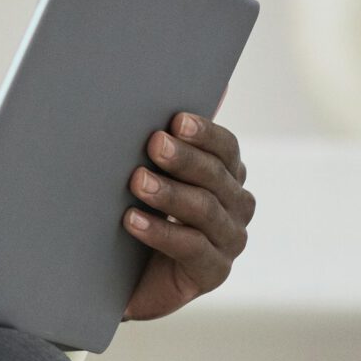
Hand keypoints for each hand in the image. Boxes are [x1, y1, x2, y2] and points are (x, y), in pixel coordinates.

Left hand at [121, 111, 252, 321]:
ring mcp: (229, 240)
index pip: (226, 148)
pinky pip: (192, 249)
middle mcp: (236, 206)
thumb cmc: (138, 209)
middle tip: (153, 144)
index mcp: (226, 174)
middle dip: (184, 159)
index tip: (176, 120)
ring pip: (206, 211)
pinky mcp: (213, 272)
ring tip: (137, 181)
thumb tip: (196, 87)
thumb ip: (167, 138)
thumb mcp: (150, 171)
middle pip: (217, 176)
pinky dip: (161, 232)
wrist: (123, 273)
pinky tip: (132, 220)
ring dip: (170, 194)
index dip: (205, 133)